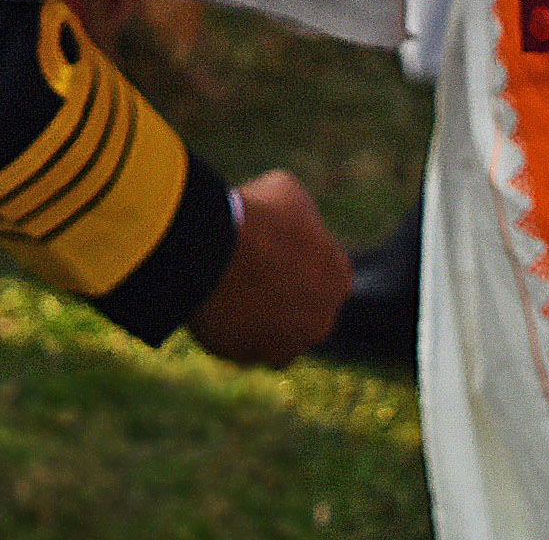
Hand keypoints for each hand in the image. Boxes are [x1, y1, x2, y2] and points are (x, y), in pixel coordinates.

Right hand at [188, 170, 347, 367]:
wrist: (217, 250)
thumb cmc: (257, 215)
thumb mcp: (286, 192)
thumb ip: (298, 214)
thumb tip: (286, 219)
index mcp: (337, 277)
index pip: (324, 272)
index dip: (297, 256)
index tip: (271, 245)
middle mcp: (321, 319)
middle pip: (301, 308)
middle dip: (279, 292)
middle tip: (247, 268)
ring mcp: (285, 344)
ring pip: (272, 333)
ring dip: (256, 316)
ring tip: (225, 286)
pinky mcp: (248, 358)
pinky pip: (238, 345)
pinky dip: (227, 328)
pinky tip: (211, 301)